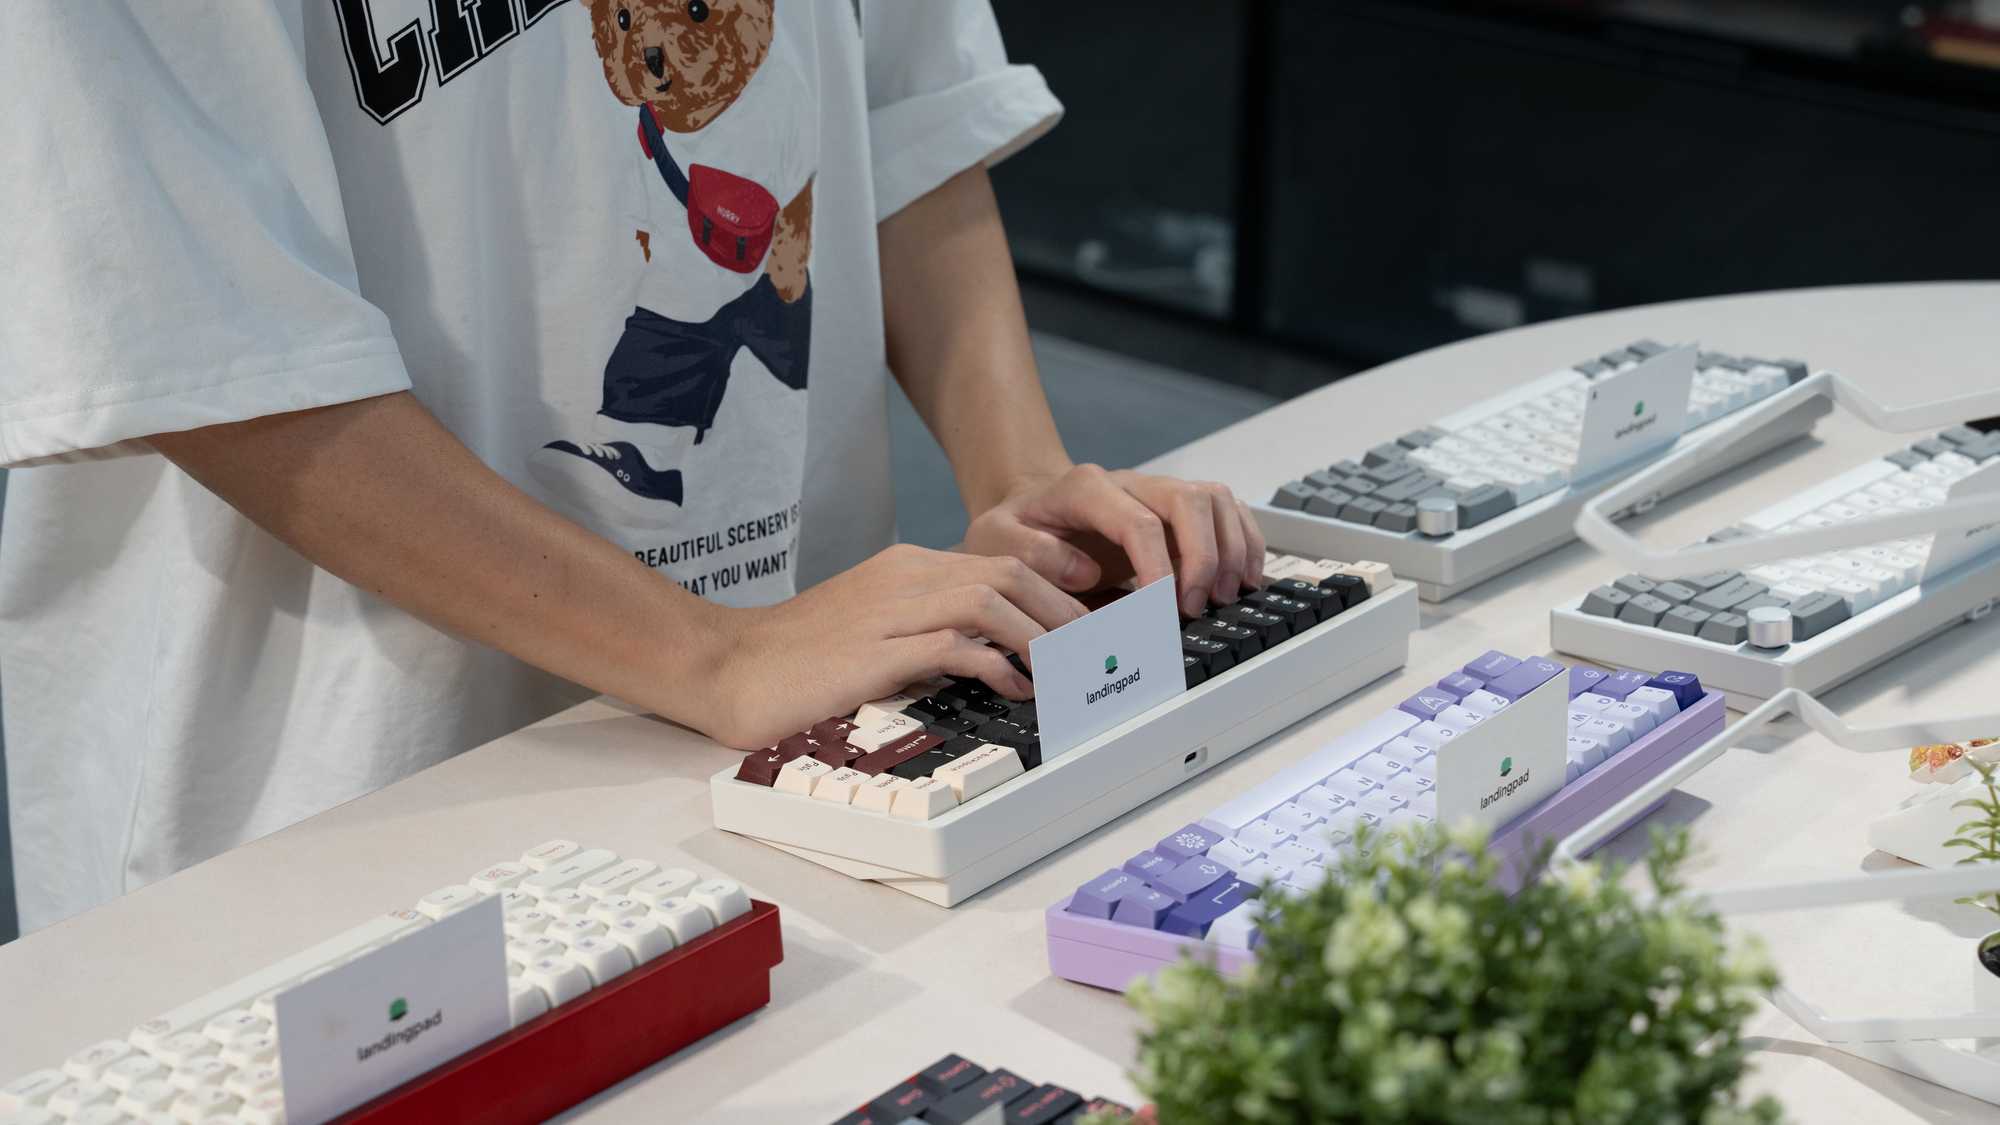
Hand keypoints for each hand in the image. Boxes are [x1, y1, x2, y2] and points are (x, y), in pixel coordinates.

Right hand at [696, 544, 1086, 748]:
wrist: (724, 667)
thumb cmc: (793, 659)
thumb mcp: (872, 632)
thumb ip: (926, 633)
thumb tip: (986, 659)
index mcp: (905, 569)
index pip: (1002, 564)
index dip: (1055, 594)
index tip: (1085, 629)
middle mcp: (904, 578)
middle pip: (1011, 571)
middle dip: (1065, 610)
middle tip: (1096, 650)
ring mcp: (890, 609)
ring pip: (993, 598)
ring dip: (1041, 634)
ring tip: (1068, 670)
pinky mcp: (876, 647)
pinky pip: (956, 642)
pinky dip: (996, 663)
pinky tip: (1015, 688)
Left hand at [962, 464, 1266, 618]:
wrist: (1028, 512)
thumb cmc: (1016, 530)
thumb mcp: (996, 540)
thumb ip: (1032, 554)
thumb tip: (1084, 571)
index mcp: (1085, 488)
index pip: (1137, 521)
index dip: (1157, 567)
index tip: (1159, 609)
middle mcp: (1130, 484)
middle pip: (1189, 500)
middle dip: (1203, 558)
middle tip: (1195, 607)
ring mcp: (1158, 493)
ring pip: (1215, 500)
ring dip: (1229, 550)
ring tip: (1223, 598)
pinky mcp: (1178, 510)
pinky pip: (1227, 511)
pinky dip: (1244, 542)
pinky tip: (1244, 578)